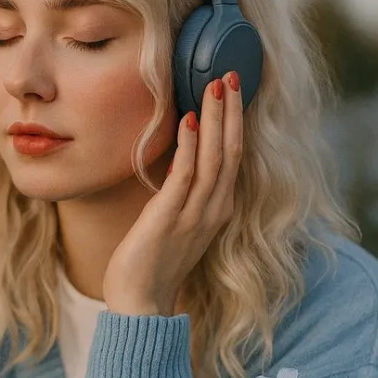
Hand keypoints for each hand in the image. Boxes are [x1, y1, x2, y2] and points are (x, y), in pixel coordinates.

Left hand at [102, 71, 242, 316]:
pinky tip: (189, 119)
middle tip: (232, 73)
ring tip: (215, 84)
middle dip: (232, 111)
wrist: (142, 304)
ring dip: (216, 119)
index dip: (235, 122)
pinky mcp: (170, 218)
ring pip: (215, 157)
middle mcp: (214, 209)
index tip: (233, 90)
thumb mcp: (175, 223)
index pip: (234, 157)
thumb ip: (182, 193)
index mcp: (217, 209)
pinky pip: (185, 176)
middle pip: (232, 150)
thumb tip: (178, 161)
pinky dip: (190, 146)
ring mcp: (195, 214)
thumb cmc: (153, 264)